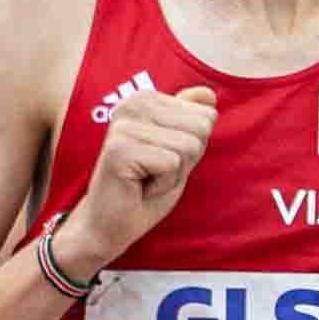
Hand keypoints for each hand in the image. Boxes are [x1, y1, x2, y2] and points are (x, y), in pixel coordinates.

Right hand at [56, 86, 215, 275]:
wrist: (109, 225)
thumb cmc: (145, 189)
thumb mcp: (177, 152)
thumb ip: (190, 120)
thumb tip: (208, 94)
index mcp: (145, 99)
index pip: (206, 116)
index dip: (192, 149)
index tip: (162, 160)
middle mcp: (132, 103)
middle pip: (201, 128)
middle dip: (186, 161)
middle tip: (154, 173)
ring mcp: (124, 125)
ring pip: (189, 146)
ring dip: (174, 174)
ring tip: (146, 179)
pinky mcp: (120, 148)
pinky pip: (172, 164)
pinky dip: (163, 185)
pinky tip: (139, 187)